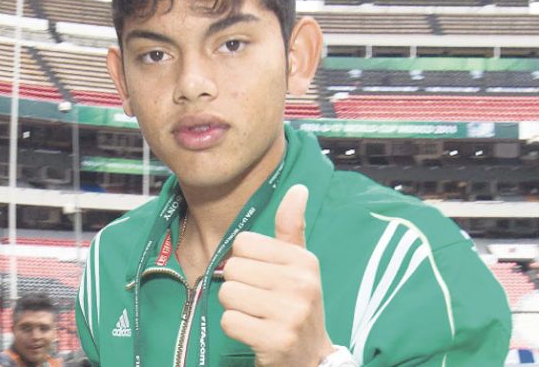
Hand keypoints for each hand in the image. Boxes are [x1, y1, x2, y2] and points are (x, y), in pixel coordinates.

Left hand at [219, 184, 334, 366]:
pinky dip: (235, 327)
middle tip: (260, 299)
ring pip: (227, 294)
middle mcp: (300, 284)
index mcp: (304, 260)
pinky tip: (254, 330)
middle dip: (238, 285)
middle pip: (232, 268)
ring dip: (235, 307)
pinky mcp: (274, 340)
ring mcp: (289, 314)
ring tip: (257, 314)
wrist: (311, 357)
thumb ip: (291, 228)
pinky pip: (228, 321)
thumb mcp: (300, 264)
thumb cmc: (298, 303)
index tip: (263, 276)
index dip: (245, 260)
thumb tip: (298, 189)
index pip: (244, 242)